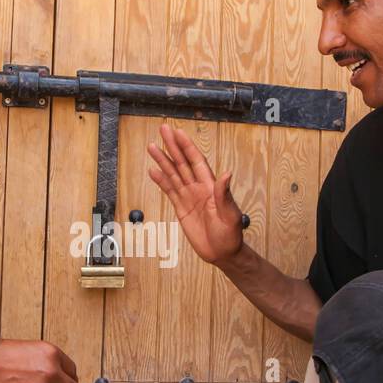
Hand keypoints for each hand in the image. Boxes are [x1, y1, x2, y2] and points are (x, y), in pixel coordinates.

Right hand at [146, 123, 244, 265]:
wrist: (222, 253)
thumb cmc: (230, 235)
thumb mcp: (230, 215)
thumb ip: (224, 195)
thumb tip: (226, 173)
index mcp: (211, 186)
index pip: (196, 161)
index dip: (187, 147)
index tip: (178, 132)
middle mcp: (199, 188)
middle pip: (182, 163)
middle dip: (173, 146)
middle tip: (163, 129)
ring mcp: (189, 197)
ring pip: (173, 174)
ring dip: (163, 160)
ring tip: (152, 146)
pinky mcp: (181, 208)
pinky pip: (169, 191)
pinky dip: (161, 181)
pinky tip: (153, 170)